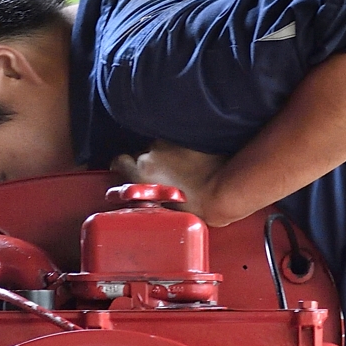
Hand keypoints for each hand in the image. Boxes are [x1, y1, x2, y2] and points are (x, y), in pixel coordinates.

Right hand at [112, 142, 228, 220]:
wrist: (225, 192)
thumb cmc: (199, 209)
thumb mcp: (165, 210)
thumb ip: (150, 196)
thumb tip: (150, 195)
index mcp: (141, 176)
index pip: (120, 162)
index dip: (125, 165)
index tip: (130, 169)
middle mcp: (151, 155)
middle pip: (143, 153)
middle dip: (152, 161)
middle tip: (167, 173)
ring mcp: (170, 142)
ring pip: (163, 146)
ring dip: (170, 153)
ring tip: (186, 166)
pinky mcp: (189, 136)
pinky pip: (181, 139)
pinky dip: (186, 147)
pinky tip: (197, 157)